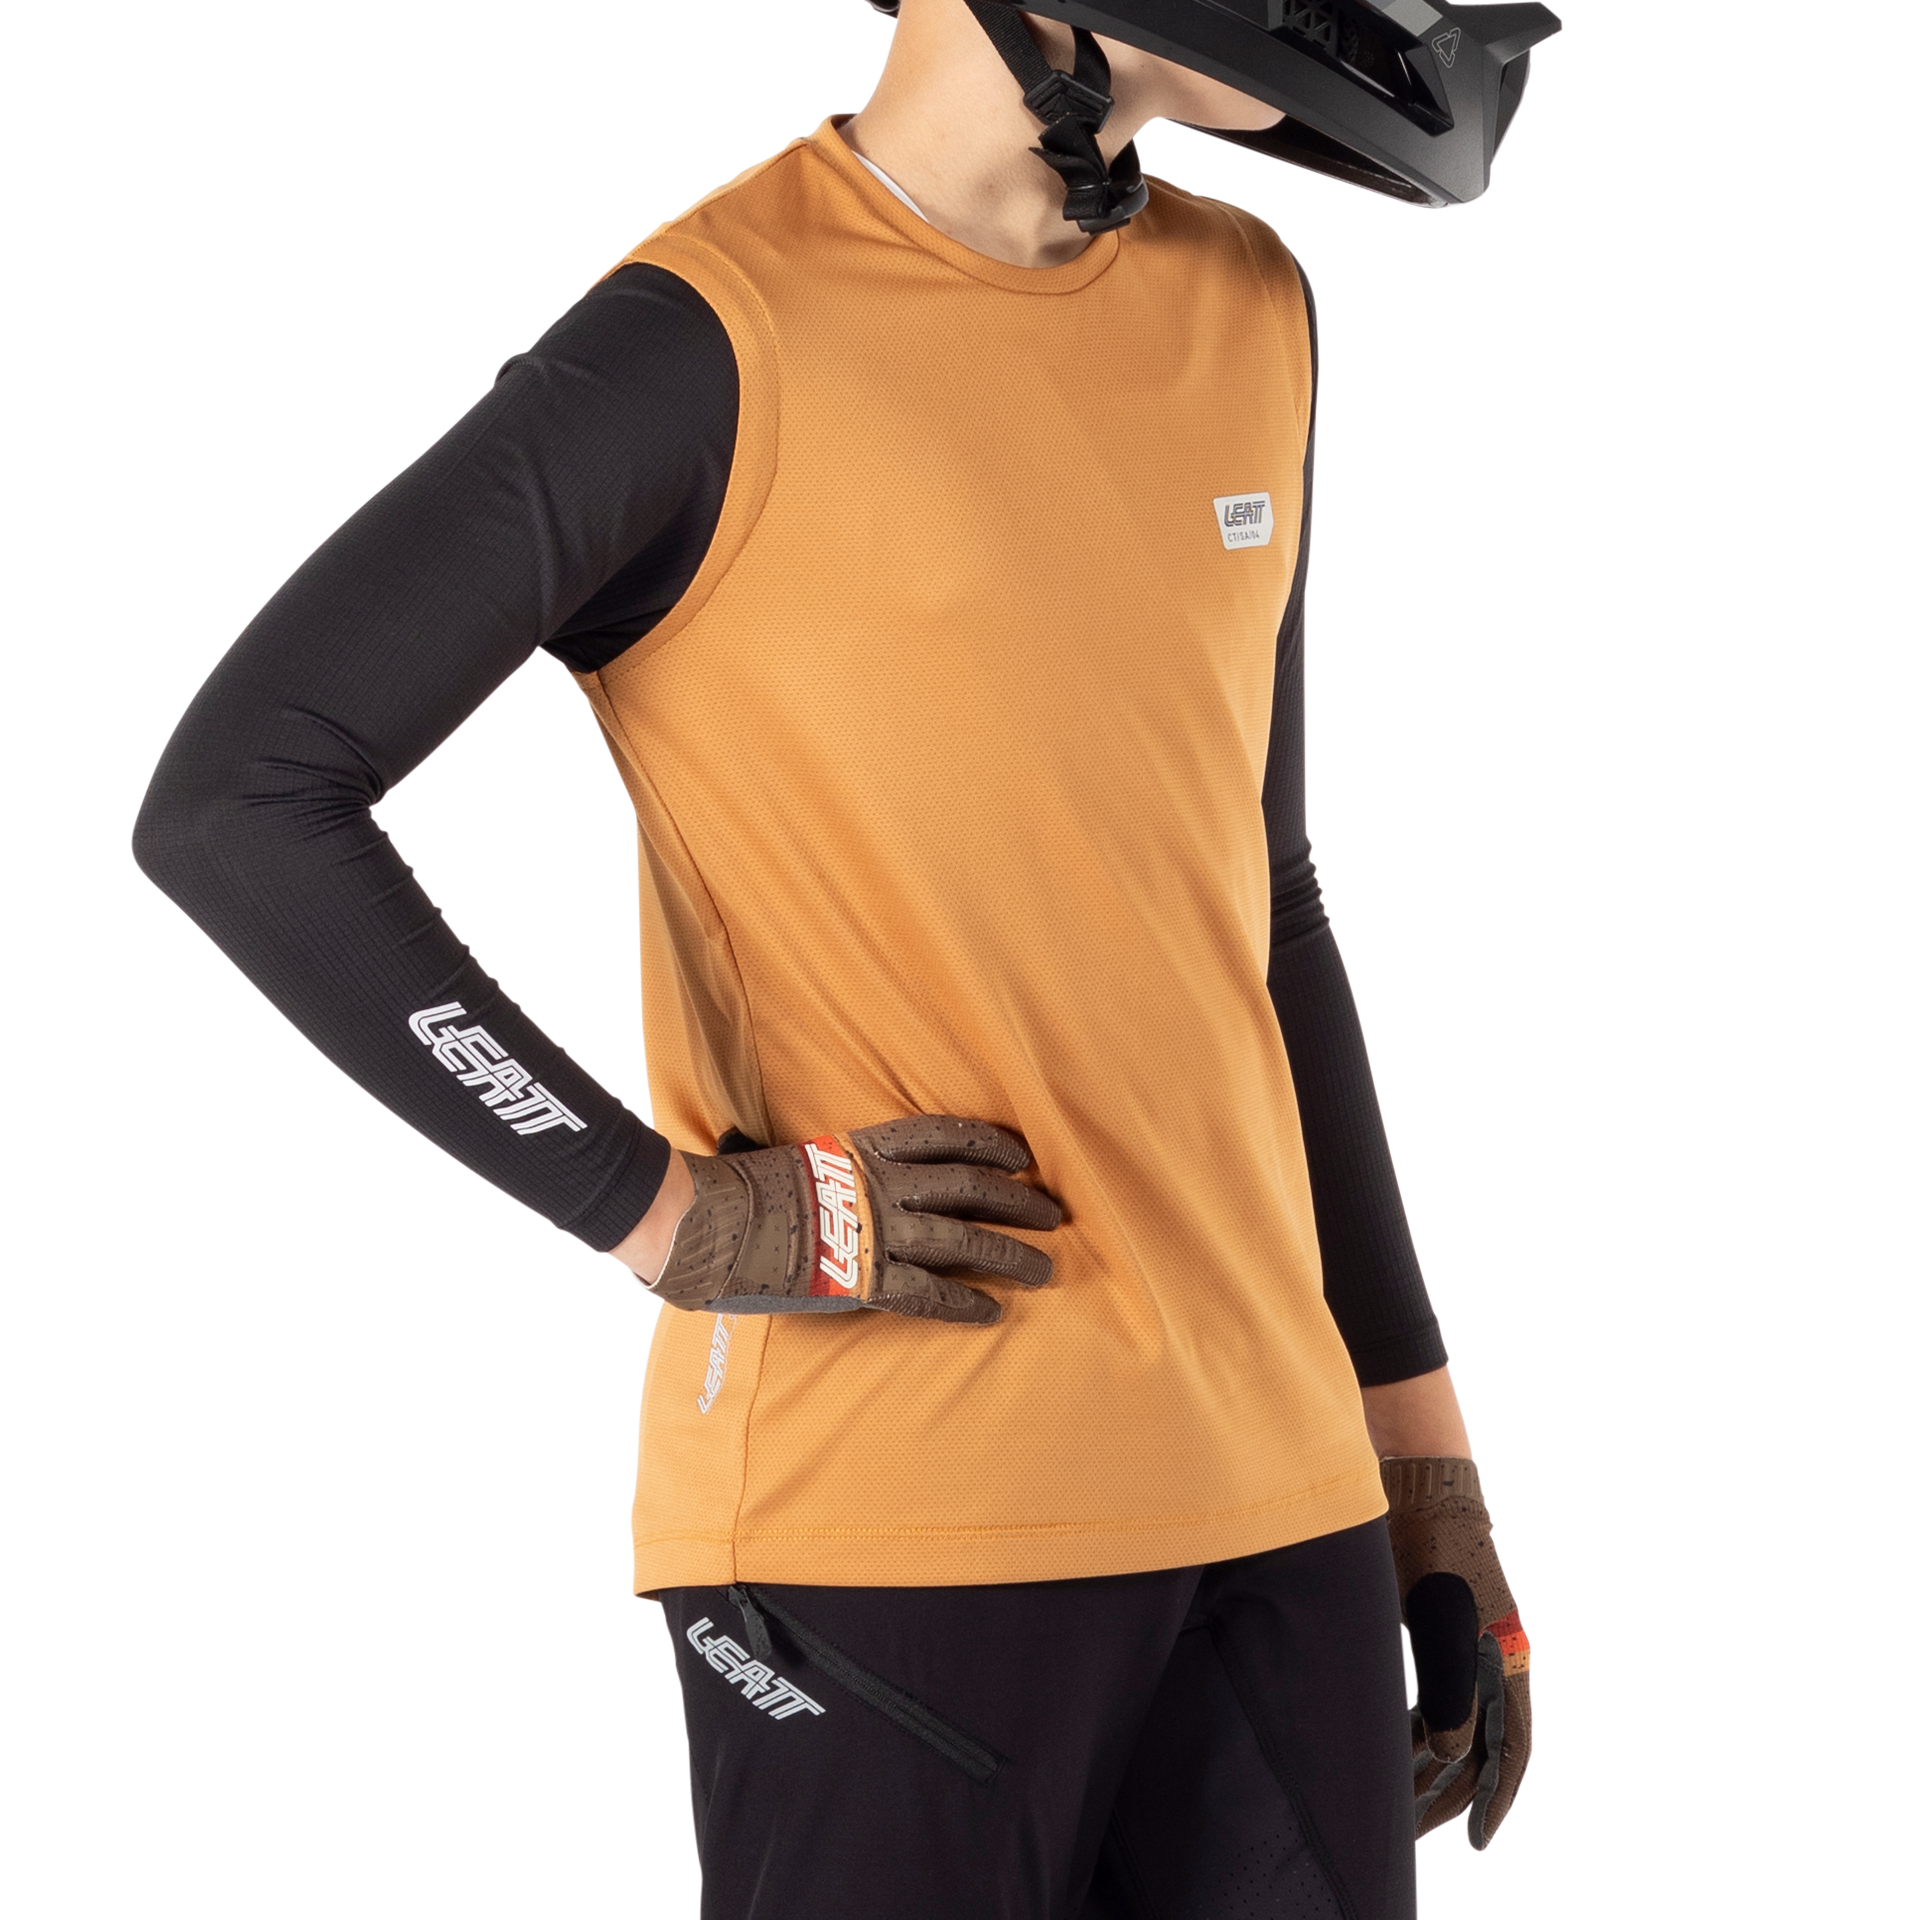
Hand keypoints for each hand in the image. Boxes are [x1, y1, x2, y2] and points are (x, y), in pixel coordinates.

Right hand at [642, 1115, 1061, 1325]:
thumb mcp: (794, 1158)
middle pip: (970, 1185)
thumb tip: (829, 1170)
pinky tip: (992, 1313)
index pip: (943, 1134)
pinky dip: (964, 1305)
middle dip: (1018, 1199)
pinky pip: (928, 1295)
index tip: (1022, 1153)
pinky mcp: (862, 1281)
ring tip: (1045, 1268)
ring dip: (1010, 1254)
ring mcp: (876, 1232)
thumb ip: (828, 1165)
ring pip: (964, 1240)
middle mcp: (882, 1185)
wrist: (704, 1220)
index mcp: (864, 1148)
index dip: (989, 1142)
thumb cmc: (737, 1187)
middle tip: (1054, 1213)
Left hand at [1382, 1455, 1532, 1849]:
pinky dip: (1413, 1725)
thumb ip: (1446, 1688)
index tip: (1476, 1841)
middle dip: (1444, 1792)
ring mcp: (1464, 1646)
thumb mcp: (1439, 1619)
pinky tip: (1388, 1746)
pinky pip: (1431, 1694)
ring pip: (1449, 1723)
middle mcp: (1492, 1660)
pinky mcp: (1434, 1630)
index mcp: (1507, 1661)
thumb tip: (1447, 1754)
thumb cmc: (1433, 1547)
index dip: (1496, 1799)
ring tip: (1394, 1799)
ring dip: (1425, 1762)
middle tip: (1412, 1833)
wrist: (1419, 1486)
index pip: (1512, 1749)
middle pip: (1475, 1744)